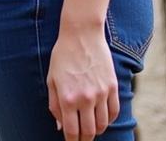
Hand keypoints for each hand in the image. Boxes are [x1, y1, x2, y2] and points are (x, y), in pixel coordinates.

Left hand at [47, 24, 118, 138]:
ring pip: (103, 125)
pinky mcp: (112, 87)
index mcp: (68, 97)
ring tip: (90, 128)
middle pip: (89, 132)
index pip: (72, 131)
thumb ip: (55, 104)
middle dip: (84, 140)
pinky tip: (102, 118)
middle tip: (81, 140)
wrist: (81, 35)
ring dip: (97, 131)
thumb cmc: (62, 56)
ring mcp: (101, 93)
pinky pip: (114, 112)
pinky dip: (108, 120)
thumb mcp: (52, 79)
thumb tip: (59, 126)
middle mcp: (85, 98)